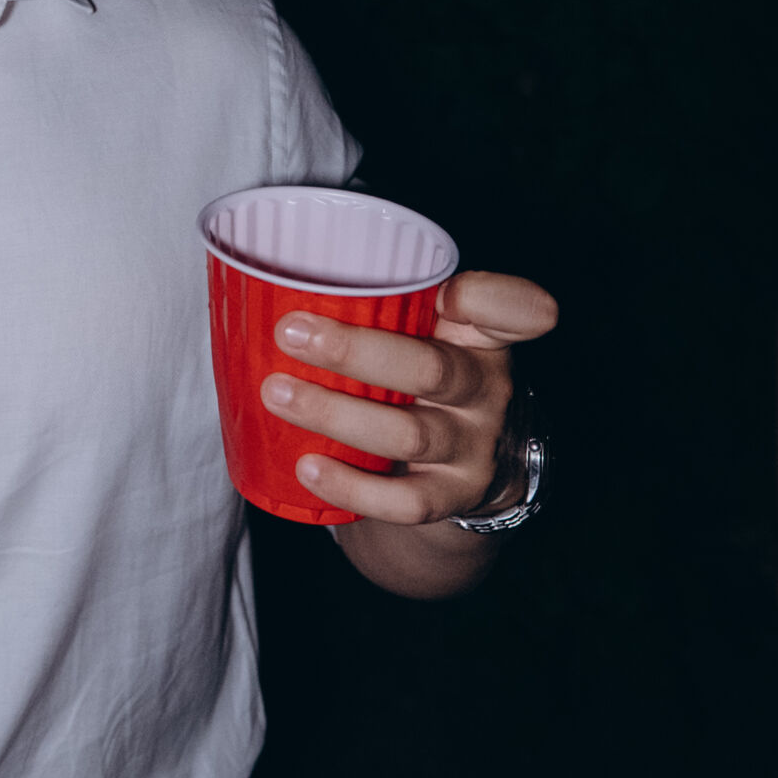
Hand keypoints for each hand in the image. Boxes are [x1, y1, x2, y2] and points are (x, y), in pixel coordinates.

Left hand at [259, 269, 557, 525]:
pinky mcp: (452, 497)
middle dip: (355, 352)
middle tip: (289, 333)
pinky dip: (353, 486)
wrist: (466, 461)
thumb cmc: (425, 371)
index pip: (508, 309)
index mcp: (482, 335)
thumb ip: (390, 301)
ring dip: (335, 414)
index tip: (448, 295)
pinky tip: (307, 466)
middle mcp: (487, 389)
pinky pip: (406, 501)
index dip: (490, 301)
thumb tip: (270, 276)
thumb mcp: (432, 330)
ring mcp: (473, 447)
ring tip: (276, 393)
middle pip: (431, 370)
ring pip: (408, 435)